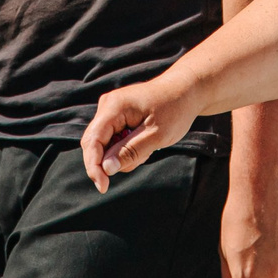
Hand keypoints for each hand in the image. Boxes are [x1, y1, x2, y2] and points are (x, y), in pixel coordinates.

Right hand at [80, 76, 205, 189]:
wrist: (185, 90)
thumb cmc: (175, 109)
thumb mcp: (157, 135)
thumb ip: (130, 152)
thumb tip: (106, 168)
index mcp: (115, 107)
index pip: (92, 140)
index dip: (94, 166)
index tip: (103, 187)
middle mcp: (107, 106)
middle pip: (94, 143)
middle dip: (111, 160)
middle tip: (142, 157)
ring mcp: (111, 110)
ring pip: (105, 144)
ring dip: (123, 154)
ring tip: (149, 146)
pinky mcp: (116, 116)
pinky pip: (113, 139)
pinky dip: (126, 147)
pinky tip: (144, 142)